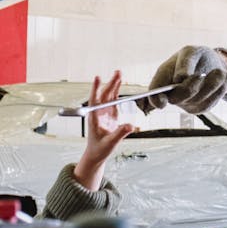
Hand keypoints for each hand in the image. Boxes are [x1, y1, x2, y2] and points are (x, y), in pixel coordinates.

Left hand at [73, 71, 134, 191]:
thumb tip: (130, 125)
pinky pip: (113, 100)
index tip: (97, 78)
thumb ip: (120, 133)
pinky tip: (119, 84)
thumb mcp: (110, 143)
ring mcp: (103, 113)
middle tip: (118, 73)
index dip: (95, 89)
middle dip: (110, 83)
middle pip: (104, 95)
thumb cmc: (99, 149)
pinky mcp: (109, 115)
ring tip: (119, 74)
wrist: (97, 154)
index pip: (94, 101)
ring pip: (108, 96)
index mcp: (94, 118)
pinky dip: (116, 91)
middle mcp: (98, 113)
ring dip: (113, 85)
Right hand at [137, 46, 226, 115]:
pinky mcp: (205, 105)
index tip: (162, 102)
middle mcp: (174, 97)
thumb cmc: (196, 57)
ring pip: (199, 99)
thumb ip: (184, 64)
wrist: (213, 63)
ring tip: (217, 71)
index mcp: (162, 82)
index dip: (155, 101)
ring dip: (210, 84)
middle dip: (189, 87)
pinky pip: (214, 99)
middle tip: (199, 76)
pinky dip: (220, 85)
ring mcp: (189, 104)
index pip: (154, 96)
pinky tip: (220, 74)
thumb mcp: (190, 53)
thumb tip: (181, 78)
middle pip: (179, 98)